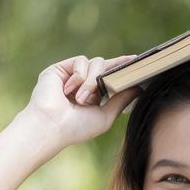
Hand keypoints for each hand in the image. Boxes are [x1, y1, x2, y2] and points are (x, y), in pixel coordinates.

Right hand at [21, 55, 141, 149]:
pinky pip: (80, 61)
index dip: (123, 68)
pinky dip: (79, 75)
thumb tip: (139, 87)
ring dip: (91, 81)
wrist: (51, 126)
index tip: (137, 62)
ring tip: (81, 99)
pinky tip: (69, 90)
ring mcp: (71, 75)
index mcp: (94, 96)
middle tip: (115, 82)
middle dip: (110, 75)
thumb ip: (121, 100)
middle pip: (105, 67)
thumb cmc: (76, 128)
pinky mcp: (60, 68)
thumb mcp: (105, 116)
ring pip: (95, 63)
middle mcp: (83, 84)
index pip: (111, 77)